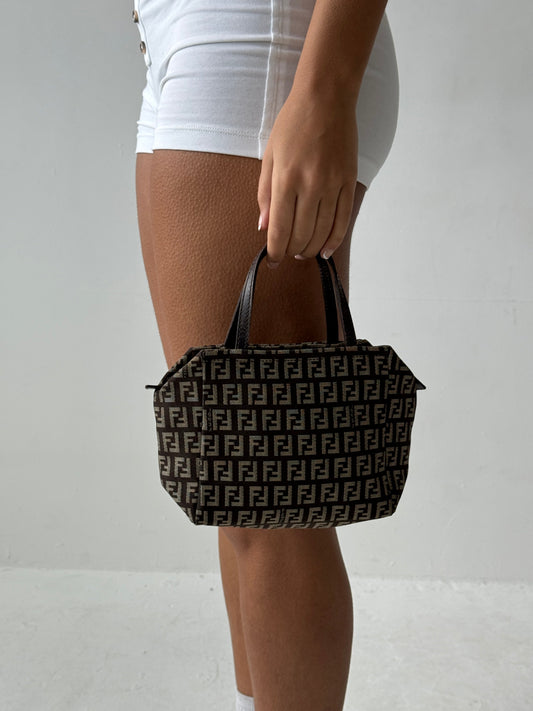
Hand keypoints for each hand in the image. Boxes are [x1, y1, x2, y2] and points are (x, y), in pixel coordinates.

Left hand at [257, 88, 357, 268]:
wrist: (326, 97)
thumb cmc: (292, 124)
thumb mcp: (270, 156)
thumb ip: (265, 194)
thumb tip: (264, 227)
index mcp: (286, 178)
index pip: (279, 228)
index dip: (275, 250)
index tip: (272, 260)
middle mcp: (310, 184)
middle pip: (302, 234)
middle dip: (292, 251)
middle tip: (287, 254)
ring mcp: (332, 184)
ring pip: (322, 231)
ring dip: (311, 248)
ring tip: (303, 252)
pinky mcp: (349, 181)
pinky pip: (343, 219)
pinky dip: (334, 239)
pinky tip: (325, 250)